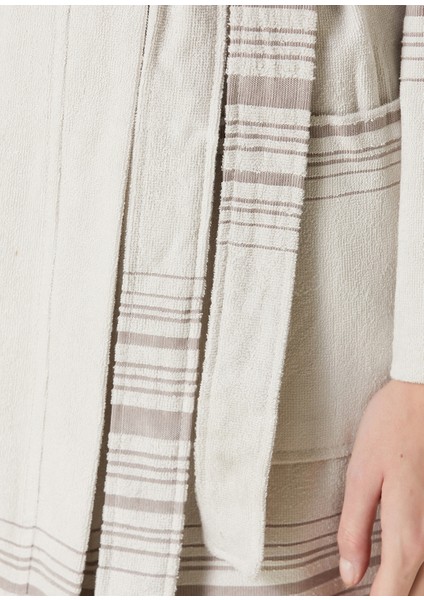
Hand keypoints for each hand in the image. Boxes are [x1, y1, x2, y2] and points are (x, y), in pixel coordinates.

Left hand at [337, 378, 423, 594]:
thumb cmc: (393, 426)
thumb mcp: (361, 473)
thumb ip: (355, 529)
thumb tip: (349, 574)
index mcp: (410, 532)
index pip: (392, 596)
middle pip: (418, 594)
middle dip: (392, 597)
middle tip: (368, 590)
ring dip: (409, 586)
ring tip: (382, 579)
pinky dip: (421, 569)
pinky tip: (405, 560)